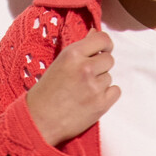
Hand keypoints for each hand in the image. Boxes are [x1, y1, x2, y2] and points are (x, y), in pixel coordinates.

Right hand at [25, 28, 120, 146]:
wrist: (39, 121)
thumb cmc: (45, 93)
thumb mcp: (59, 64)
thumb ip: (79, 50)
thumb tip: (94, 33)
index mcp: (72, 54)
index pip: (102, 39)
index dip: (105, 45)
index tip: (104, 51)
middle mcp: (85, 68)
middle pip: (109, 60)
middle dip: (101, 67)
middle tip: (87, 77)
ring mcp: (94, 87)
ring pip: (110, 77)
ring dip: (101, 83)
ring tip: (83, 92)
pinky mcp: (101, 104)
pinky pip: (115, 91)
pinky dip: (107, 95)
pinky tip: (92, 99)